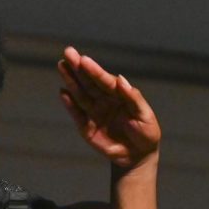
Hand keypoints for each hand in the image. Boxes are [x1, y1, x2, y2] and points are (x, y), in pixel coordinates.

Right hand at [58, 46, 160, 169]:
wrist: (139, 156)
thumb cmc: (146, 132)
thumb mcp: (145, 115)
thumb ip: (133, 98)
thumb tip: (120, 79)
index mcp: (119, 94)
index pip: (105, 80)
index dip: (94, 70)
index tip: (84, 59)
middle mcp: (105, 100)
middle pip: (89, 82)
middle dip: (78, 68)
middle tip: (68, 52)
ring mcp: (95, 112)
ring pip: (81, 94)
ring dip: (70, 81)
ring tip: (61, 66)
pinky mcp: (87, 127)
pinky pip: (77, 115)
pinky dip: (70, 105)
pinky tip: (63, 93)